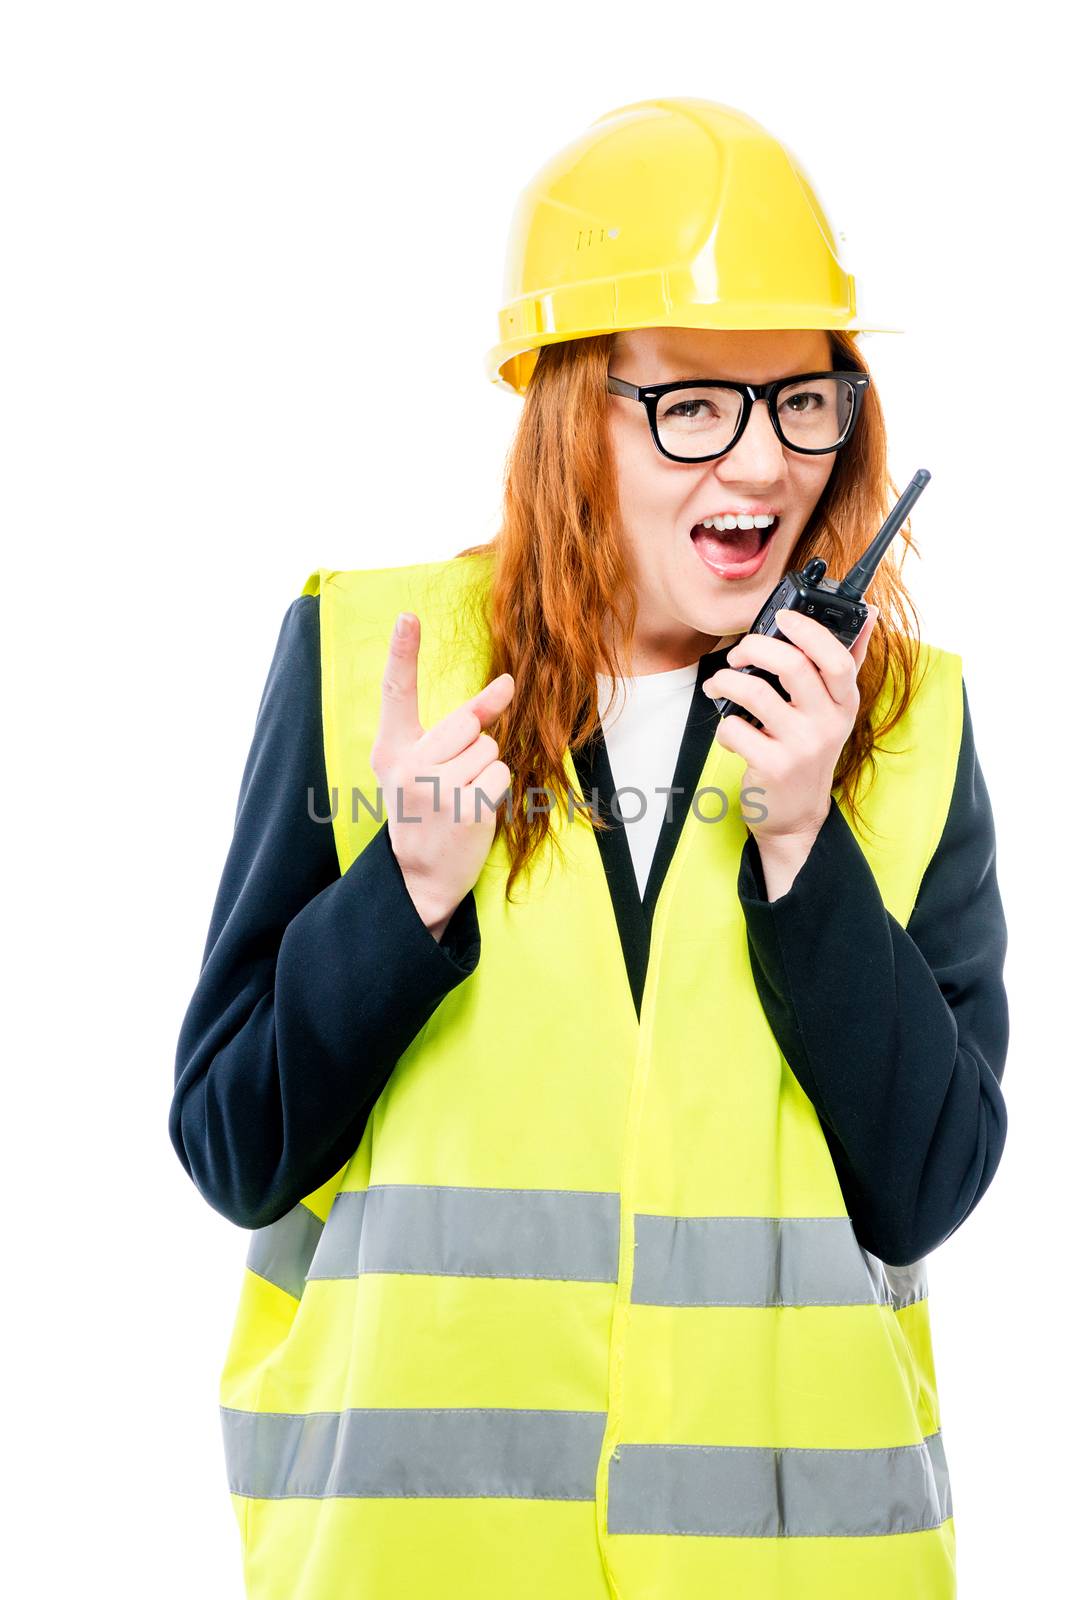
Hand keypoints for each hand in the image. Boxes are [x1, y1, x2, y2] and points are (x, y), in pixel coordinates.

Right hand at [370, 612, 514, 938]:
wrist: (419, 875)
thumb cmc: (426, 811)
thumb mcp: (424, 766)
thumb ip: (458, 724)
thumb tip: (508, 682)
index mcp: (390, 750)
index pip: (396, 693)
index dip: (402, 653)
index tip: (407, 617)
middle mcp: (407, 766)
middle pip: (467, 723)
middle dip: (474, 746)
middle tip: (452, 782)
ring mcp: (434, 789)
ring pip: (489, 750)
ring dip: (485, 772)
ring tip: (460, 800)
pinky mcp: (464, 810)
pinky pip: (501, 775)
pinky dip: (496, 793)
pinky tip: (473, 813)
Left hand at [703, 605, 879, 891]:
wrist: (796, 813)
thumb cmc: (808, 751)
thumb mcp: (834, 709)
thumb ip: (847, 662)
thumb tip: (868, 614)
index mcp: (845, 703)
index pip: (836, 657)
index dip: (807, 631)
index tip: (782, 618)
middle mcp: (828, 723)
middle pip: (792, 666)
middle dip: (754, 647)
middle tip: (738, 654)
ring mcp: (801, 747)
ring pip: (755, 692)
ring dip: (726, 681)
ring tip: (719, 685)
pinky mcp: (773, 767)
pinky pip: (735, 728)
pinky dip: (724, 725)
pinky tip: (730, 729)